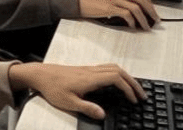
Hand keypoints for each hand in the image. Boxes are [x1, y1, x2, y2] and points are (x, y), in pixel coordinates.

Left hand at [9, 61, 145, 119]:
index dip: (128, 89)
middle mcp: (91, 71)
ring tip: (134, 89)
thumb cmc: (52, 88)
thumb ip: (87, 108)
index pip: (115, 79)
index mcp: (89, 78)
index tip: (134, 100)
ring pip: (113, 67)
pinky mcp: (86, 70)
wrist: (40, 75)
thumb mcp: (68, 103)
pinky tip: (118, 83)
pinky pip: (107, 68)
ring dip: (126, 77)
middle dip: (132, 82)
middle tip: (142, 95)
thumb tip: (103, 114)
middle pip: (118, 71)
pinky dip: (118, 74)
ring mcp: (89, 69)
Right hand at [78, 0, 160, 31]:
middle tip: (155, 18)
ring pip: (136, 7)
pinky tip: (132, 26)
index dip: (148, 0)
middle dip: (151, 10)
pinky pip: (126, 14)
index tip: (152, 8)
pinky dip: (132, 21)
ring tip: (146, 26)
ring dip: (143, 18)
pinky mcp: (109, 7)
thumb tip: (132, 1)